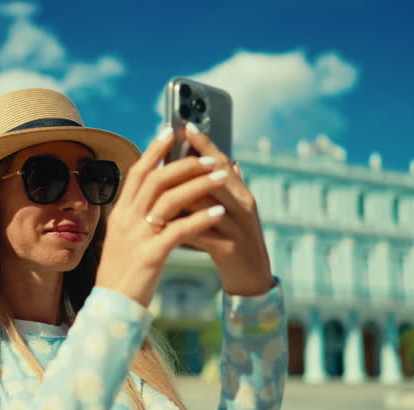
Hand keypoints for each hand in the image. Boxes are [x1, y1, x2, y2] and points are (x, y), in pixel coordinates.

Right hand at [95, 126, 229, 307]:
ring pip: (170, 199)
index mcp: (120, 213)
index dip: (154, 149)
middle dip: (185, 163)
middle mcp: (126, 220)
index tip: (171, 130)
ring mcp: (138, 236)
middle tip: (210, 156)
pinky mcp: (151, 255)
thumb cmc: (123, 272)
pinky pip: (180, 230)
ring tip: (223, 176)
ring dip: (199, 184)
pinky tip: (220, 211)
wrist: (112, 307)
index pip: (137, 172)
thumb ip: (136, 215)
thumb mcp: (124, 238)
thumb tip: (154, 194)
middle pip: (156, 179)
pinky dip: (201, 218)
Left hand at [176, 125, 274, 296]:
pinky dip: (186, 223)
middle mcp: (244, 206)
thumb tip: (228, 160)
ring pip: (209, 202)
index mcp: (241, 194)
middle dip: (191, 163)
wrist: (252, 279)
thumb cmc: (234, 241)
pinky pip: (205, 231)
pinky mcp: (230, 248)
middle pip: (217, 177)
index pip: (221, 162)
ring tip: (161, 182)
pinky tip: (168, 219)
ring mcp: (239, 226)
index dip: (205, 144)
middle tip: (168, 148)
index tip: (185, 126)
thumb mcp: (230, 212)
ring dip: (184, 192)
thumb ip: (227, 188)